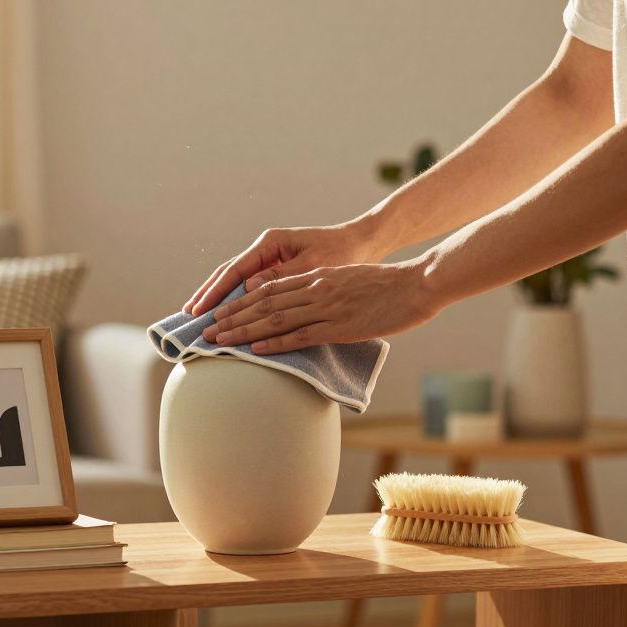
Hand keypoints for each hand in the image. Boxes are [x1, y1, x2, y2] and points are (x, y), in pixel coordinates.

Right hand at [183, 224, 378, 316]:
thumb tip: (249, 289)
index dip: (215, 291)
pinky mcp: (275, 269)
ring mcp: (268, 259)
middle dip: (207, 294)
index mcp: (270, 244)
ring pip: (234, 279)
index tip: (200, 308)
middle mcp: (265, 249)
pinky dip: (233, 299)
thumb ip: (281, 276)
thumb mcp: (313, 265)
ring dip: (216, 297)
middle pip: (227, 273)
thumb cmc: (340, 252)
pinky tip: (222, 311)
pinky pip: (248, 286)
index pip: (234, 270)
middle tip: (188, 315)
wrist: (360, 244)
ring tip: (196, 314)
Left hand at [201, 261, 440, 353]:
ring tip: (220, 340)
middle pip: (264, 302)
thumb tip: (314, 311)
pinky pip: (300, 335)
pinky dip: (275, 343)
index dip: (242, 299)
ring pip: (275, 319)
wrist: (418, 284)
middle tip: (207, 329)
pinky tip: (255, 349)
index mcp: (318, 277)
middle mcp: (316, 289)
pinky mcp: (339, 326)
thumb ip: (330, 293)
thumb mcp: (352, 283)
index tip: (222, 310)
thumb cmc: (391, 287)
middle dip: (233, 316)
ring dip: (244, 330)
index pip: (270, 288)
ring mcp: (326, 307)